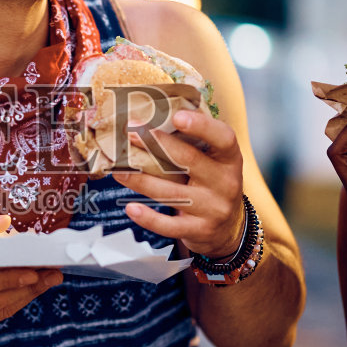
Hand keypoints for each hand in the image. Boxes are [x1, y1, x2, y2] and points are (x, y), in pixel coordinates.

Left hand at [114, 109, 247, 256]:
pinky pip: (169, 225)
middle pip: (188, 161)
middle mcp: (226, 182)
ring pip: (171, 193)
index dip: (201, 126)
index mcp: (229, 158)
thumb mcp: (214, 162)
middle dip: (155, 145)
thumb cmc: (212, 184)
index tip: (177, 116)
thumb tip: (153, 116)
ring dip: (139, 180)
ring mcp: (213, 209)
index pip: (223, 138)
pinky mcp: (199, 230)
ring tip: (117, 170)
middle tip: (130, 133)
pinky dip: (148, 217)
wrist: (228, 228)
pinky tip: (131, 207)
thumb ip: (193, 143)